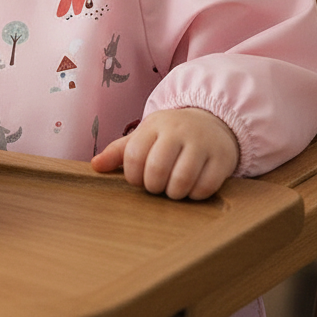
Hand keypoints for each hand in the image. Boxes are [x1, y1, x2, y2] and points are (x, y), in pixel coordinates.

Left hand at [90, 108, 238, 200]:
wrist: (213, 121)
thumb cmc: (171, 134)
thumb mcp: (145, 135)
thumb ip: (119, 151)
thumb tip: (95, 166)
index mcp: (154, 125)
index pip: (134, 155)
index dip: (133, 176)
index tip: (139, 179)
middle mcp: (178, 131)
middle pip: (157, 169)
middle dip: (153, 186)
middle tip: (156, 186)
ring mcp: (202, 144)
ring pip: (181, 180)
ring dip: (174, 193)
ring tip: (173, 188)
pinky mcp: (222, 158)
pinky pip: (205, 187)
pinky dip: (195, 194)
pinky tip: (192, 188)